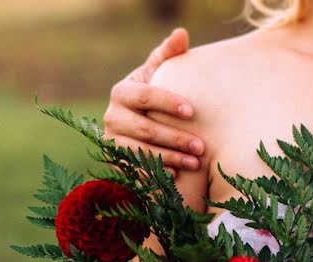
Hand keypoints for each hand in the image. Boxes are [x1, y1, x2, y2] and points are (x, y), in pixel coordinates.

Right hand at [103, 28, 204, 170]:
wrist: (138, 125)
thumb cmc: (154, 95)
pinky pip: (136, 171)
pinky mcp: (116, 163)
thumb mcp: (158, 74)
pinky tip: (177, 176)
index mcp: (122, 92)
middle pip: (145, 129)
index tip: (191, 111)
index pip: (145, 96)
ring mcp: (112, 142)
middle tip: (200, 146)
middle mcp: (111, 117)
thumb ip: (168, 55)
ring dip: (170, 158)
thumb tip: (181, 33)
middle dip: (174, 138)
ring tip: (195, 163)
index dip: (167, 103)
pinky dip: (156, 175)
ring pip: (141, 153)